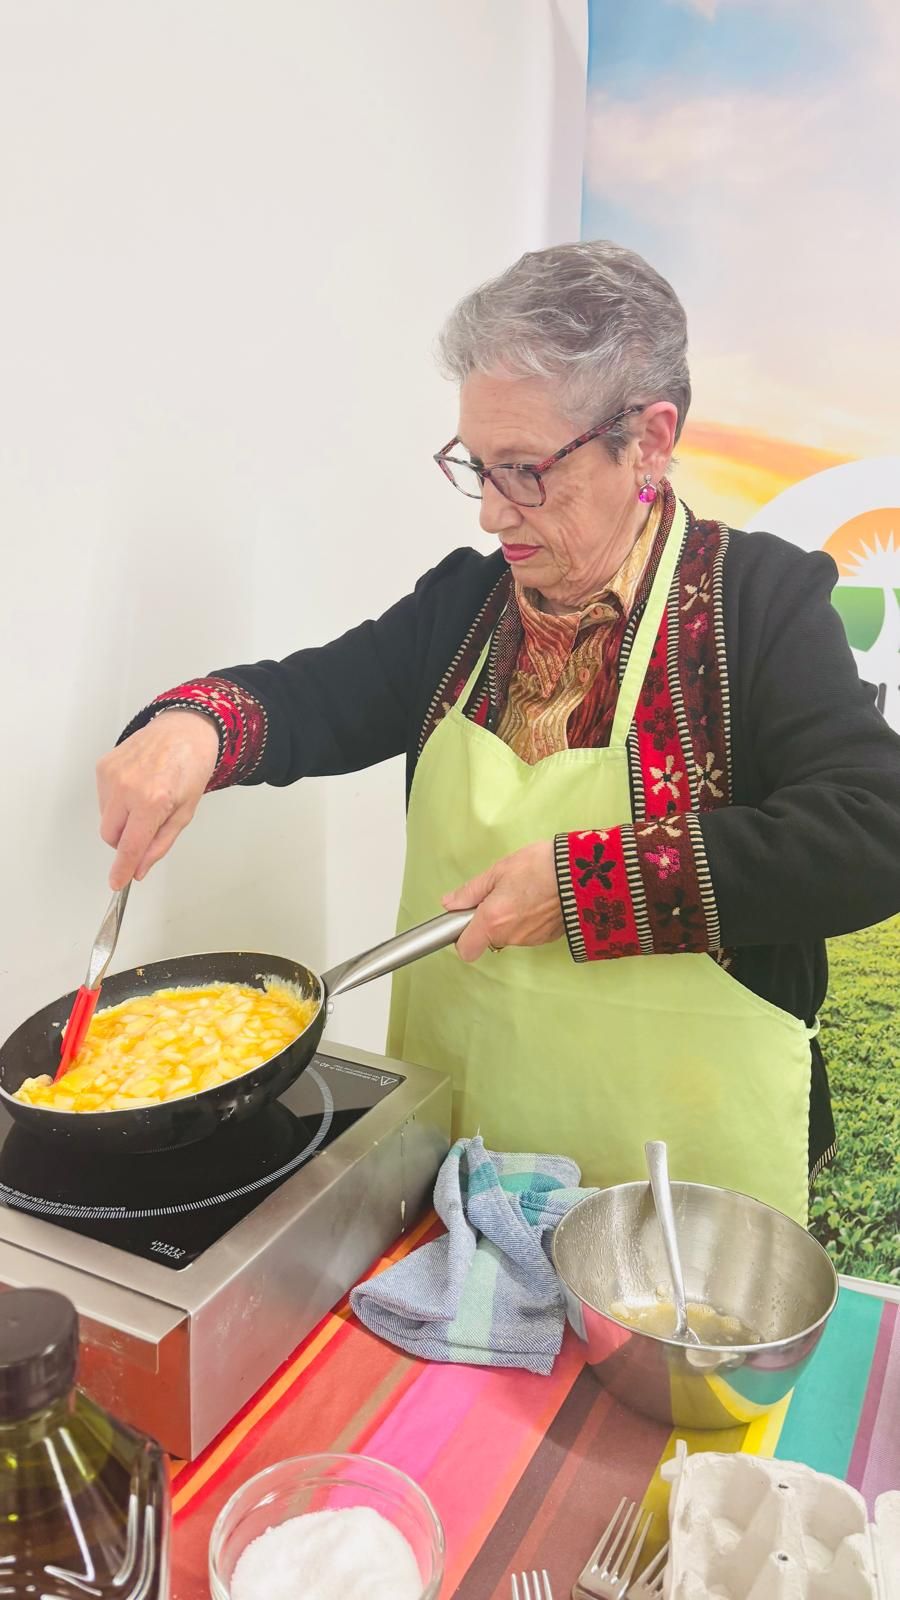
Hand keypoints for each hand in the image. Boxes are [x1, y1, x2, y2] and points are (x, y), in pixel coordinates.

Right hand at [96, 711, 219, 888]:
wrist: (184, 730)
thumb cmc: (190, 767)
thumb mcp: (185, 812)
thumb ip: (160, 844)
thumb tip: (140, 868)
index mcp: (152, 801)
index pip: (130, 846)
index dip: (122, 869)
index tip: (117, 882)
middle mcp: (128, 787)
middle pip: (110, 836)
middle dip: (125, 841)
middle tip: (146, 827)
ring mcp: (112, 775)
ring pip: (105, 818)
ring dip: (122, 819)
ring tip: (146, 798)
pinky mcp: (103, 766)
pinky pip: (103, 799)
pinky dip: (117, 801)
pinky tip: (136, 785)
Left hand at [442, 840, 563, 961]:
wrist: (582, 872)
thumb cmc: (541, 866)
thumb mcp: (499, 870)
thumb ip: (471, 891)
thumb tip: (450, 902)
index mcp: (492, 920)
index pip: (466, 950)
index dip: (463, 936)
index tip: (467, 919)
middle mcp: (510, 936)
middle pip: (489, 938)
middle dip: (490, 920)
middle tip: (501, 894)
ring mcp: (530, 940)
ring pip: (510, 935)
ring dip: (512, 919)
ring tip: (524, 892)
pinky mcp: (548, 938)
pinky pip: (529, 933)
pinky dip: (530, 920)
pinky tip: (539, 899)